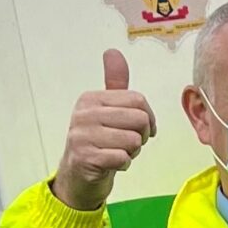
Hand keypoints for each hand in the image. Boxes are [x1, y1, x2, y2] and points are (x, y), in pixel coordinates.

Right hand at [53, 48, 156, 210]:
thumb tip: (112, 51)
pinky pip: (123, 158)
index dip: (148, 118)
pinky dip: (124, 165)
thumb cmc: (100, 141)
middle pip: (140, 119)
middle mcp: (83, 113)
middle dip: (141, 136)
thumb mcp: (108, 109)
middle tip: (127, 143)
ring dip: (132, 152)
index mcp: (91, 98)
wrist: (79, 176)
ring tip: (116, 152)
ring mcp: (82, 135)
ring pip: (133, 140)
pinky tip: (111, 163)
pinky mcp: (85, 157)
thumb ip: (114, 82)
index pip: (139, 100)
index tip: (139, 129)